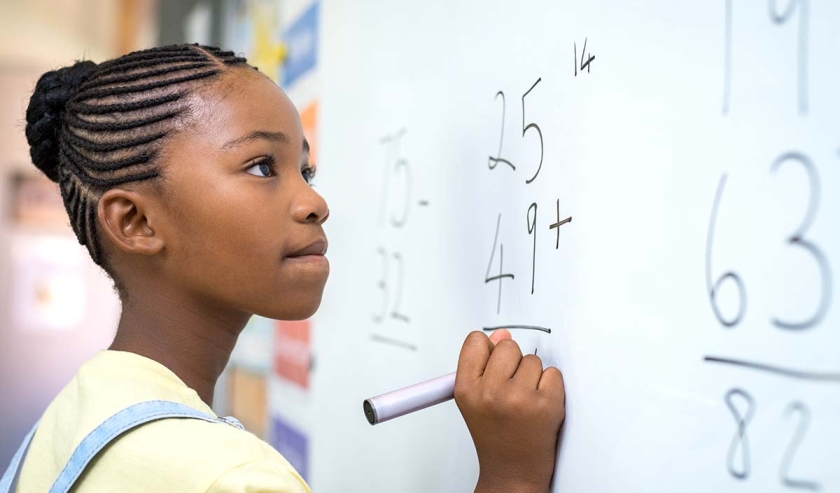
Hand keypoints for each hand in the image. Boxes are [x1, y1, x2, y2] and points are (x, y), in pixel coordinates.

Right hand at [454, 330, 564, 492]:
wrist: (513, 472)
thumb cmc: (495, 435)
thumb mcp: (475, 399)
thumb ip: (483, 364)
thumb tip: (502, 335)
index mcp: (466, 389)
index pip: (476, 341)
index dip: (488, 349)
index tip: (493, 363)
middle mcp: (490, 392)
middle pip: (508, 346)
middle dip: (513, 363)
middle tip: (511, 389)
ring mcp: (519, 398)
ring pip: (533, 360)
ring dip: (533, 377)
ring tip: (525, 402)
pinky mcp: (546, 405)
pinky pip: (553, 374)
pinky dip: (551, 387)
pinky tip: (540, 406)